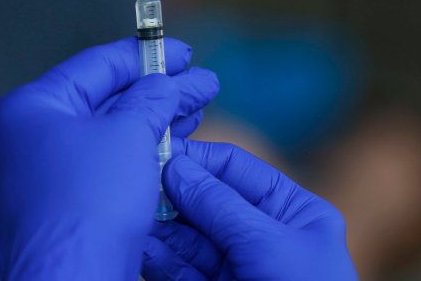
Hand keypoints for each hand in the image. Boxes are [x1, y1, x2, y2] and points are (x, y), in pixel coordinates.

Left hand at [0, 38, 219, 279]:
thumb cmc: (90, 206)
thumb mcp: (130, 133)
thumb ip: (152, 98)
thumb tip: (167, 85)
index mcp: (28, 110)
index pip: (97, 65)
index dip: (149, 55)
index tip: (185, 55)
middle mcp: (23, 143)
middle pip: (102, 103)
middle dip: (158, 94)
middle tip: (200, 87)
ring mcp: (36, 182)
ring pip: (105, 140)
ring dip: (154, 126)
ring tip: (194, 118)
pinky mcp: (56, 214)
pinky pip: (100, 173)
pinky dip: (136, 160)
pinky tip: (171, 156)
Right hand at [141, 139, 357, 280]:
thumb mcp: (268, 244)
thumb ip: (221, 206)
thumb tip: (177, 166)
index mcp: (292, 213)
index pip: (238, 171)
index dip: (198, 159)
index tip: (157, 151)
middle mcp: (264, 237)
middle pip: (208, 204)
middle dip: (172, 195)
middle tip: (132, 183)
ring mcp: (238, 270)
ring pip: (189, 241)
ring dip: (159, 229)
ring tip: (128, 215)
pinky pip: (181, 273)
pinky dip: (158, 261)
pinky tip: (139, 248)